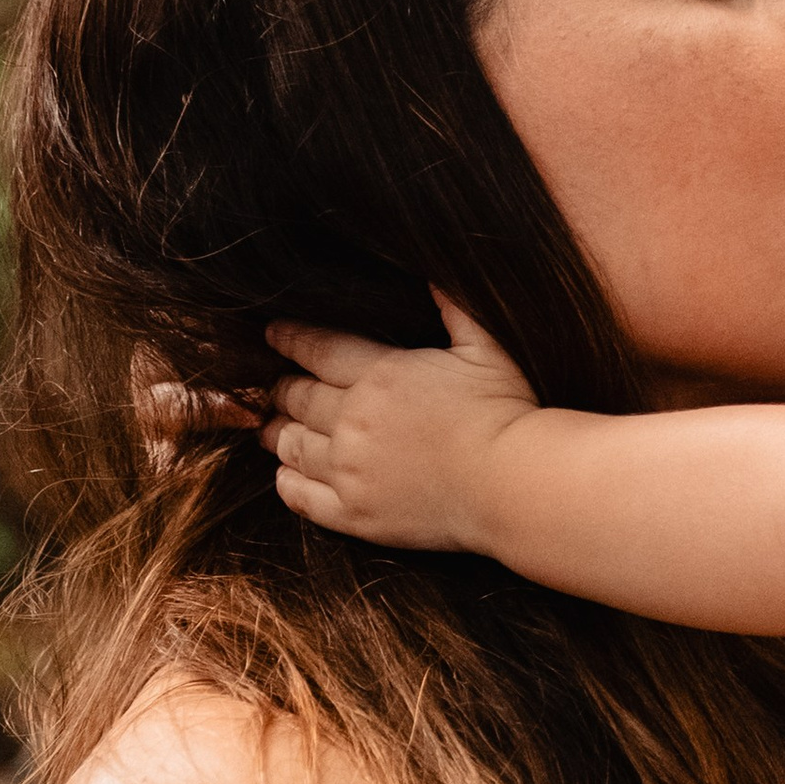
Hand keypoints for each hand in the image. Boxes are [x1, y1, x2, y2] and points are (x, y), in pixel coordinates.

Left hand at [264, 299, 538, 551]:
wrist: (513, 484)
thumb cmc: (508, 413)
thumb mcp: (487, 347)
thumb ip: (456, 307)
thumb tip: (434, 270)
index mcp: (381, 375)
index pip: (318, 350)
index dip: (291, 340)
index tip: (273, 336)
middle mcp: (353, 421)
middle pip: (299, 399)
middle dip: (284, 390)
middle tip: (277, 389)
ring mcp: (350, 470)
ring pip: (293, 446)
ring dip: (278, 434)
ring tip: (271, 430)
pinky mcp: (355, 513)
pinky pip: (303, 497)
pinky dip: (287, 483)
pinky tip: (285, 475)